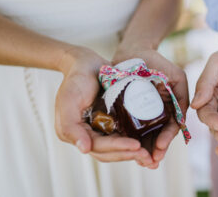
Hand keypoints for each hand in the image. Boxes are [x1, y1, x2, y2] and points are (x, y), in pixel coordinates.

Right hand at [55, 47, 152, 164]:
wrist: (87, 63)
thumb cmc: (76, 79)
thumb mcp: (68, 99)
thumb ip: (70, 126)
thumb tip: (84, 150)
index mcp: (75, 133)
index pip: (99, 147)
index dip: (118, 148)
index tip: (136, 146)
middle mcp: (88, 135)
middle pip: (109, 152)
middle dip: (128, 154)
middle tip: (147, 155)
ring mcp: (101, 128)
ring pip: (117, 147)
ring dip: (132, 152)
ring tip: (149, 153)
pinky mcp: (112, 121)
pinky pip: (123, 135)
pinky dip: (133, 140)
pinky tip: (148, 142)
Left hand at [112, 45, 188, 168]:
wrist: (132, 52)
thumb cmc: (157, 62)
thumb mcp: (176, 76)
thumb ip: (182, 96)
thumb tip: (181, 122)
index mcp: (170, 108)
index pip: (171, 127)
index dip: (167, 138)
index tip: (160, 147)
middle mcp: (157, 114)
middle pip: (158, 136)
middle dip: (156, 150)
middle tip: (151, 162)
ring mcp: (141, 114)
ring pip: (144, 136)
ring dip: (143, 151)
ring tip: (141, 162)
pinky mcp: (126, 112)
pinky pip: (128, 129)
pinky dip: (129, 141)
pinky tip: (127, 151)